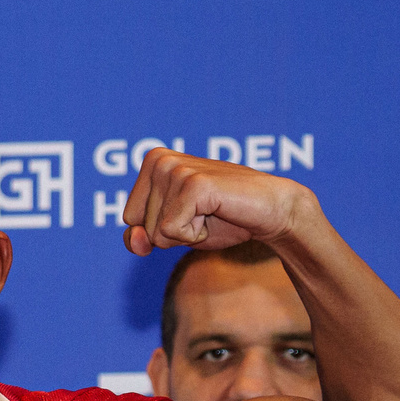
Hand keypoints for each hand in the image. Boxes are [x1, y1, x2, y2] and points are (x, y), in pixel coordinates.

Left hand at [121, 149, 309, 256]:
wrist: (269, 211)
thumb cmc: (222, 218)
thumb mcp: (171, 231)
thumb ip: (141, 238)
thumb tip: (136, 240)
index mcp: (151, 162)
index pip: (130, 220)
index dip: (161, 230)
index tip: (191, 212)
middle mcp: (159, 160)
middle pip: (141, 227)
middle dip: (174, 233)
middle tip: (205, 213)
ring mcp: (175, 169)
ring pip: (156, 233)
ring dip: (187, 233)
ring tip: (212, 211)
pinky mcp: (193, 184)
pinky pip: (172, 232)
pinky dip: (196, 235)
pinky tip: (216, 213)